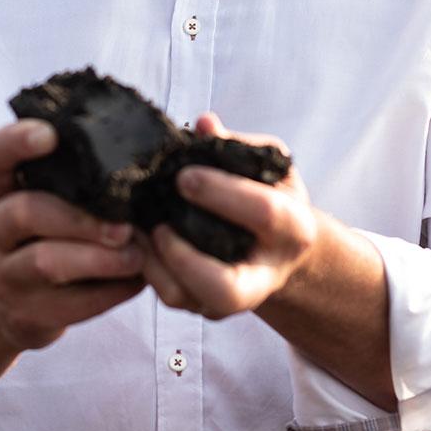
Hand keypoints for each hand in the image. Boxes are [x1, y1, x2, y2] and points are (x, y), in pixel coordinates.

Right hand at [0, 119, 145, 352]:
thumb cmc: (31, 237)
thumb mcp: (28, 200)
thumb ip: (64, 178)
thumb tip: (139, 154)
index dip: (15, 142)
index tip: (50, 134)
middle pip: (24, 212)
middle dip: (78, 217)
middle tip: (123, 225)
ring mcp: (5, 276)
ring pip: (45, 263)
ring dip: (98, 258)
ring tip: (136, 255)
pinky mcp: (27, 315)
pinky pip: (70, 305)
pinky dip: (109, 292)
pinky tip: (136, 281)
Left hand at [138, 113, 320, 318]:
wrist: (278, 247)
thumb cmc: (270, 194)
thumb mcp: (267, 166)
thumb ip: (237, 146)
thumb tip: (205, 124)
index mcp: (293, 228)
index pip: (263, 214)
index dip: (222, 193)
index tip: (185, 176)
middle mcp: (265, 274)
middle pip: (225, 288)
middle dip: (183, 255)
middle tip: (157, 222)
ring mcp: (233, 298)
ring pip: (187, 297)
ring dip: (155, 260)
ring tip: (139, 224)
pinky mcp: (205, 305)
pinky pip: (169, 294)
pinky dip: (147, 265)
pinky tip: (137, 235)